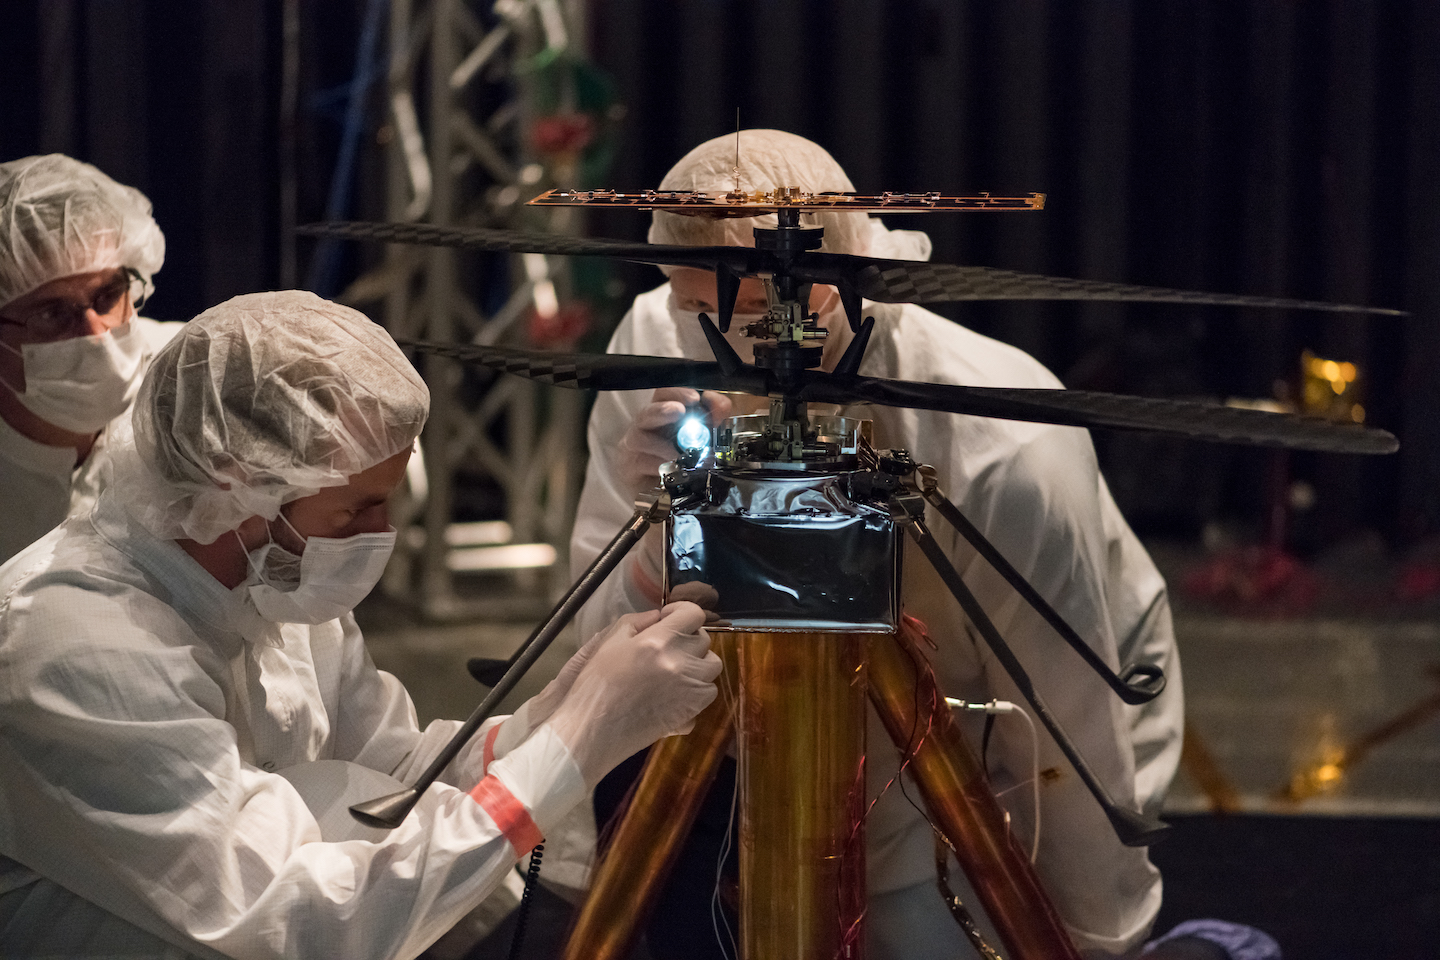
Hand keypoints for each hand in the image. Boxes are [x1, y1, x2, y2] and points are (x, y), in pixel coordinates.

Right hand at [546, 601, 721, 786]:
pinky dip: (697, 690)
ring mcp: (689, 690)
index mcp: (659, 641)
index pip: (694, 614)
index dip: (682, 612)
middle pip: (704, 640)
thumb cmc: (594, 684)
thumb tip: (658, 616)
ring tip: (675, 670)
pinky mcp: (690, 713)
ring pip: (712, 667)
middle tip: (668, 646)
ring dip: (697, 664)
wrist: (590, 730)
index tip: (669, 619)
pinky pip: (708, 693)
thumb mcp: (608, 642)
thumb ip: (636, 622)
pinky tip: (676, 693)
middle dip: (688, 638)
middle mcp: (680, 663)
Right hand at [616, 388, 731, 496]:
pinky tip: (672, 469)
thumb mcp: (703, 437)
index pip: (664, 393)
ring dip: (664, 446)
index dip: (678, 393)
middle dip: (664, 410)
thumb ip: (713, 418)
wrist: (666, 493)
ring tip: (681, 454)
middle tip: (680, 411)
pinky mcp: (628, 466)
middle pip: (647, 412)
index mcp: (662, 412)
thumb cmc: (682, 461)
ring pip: (640, 438)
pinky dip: (658, 465)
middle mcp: (644, 426)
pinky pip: (640, 463)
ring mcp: (632, 446)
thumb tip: (723, 405)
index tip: (696, 398)